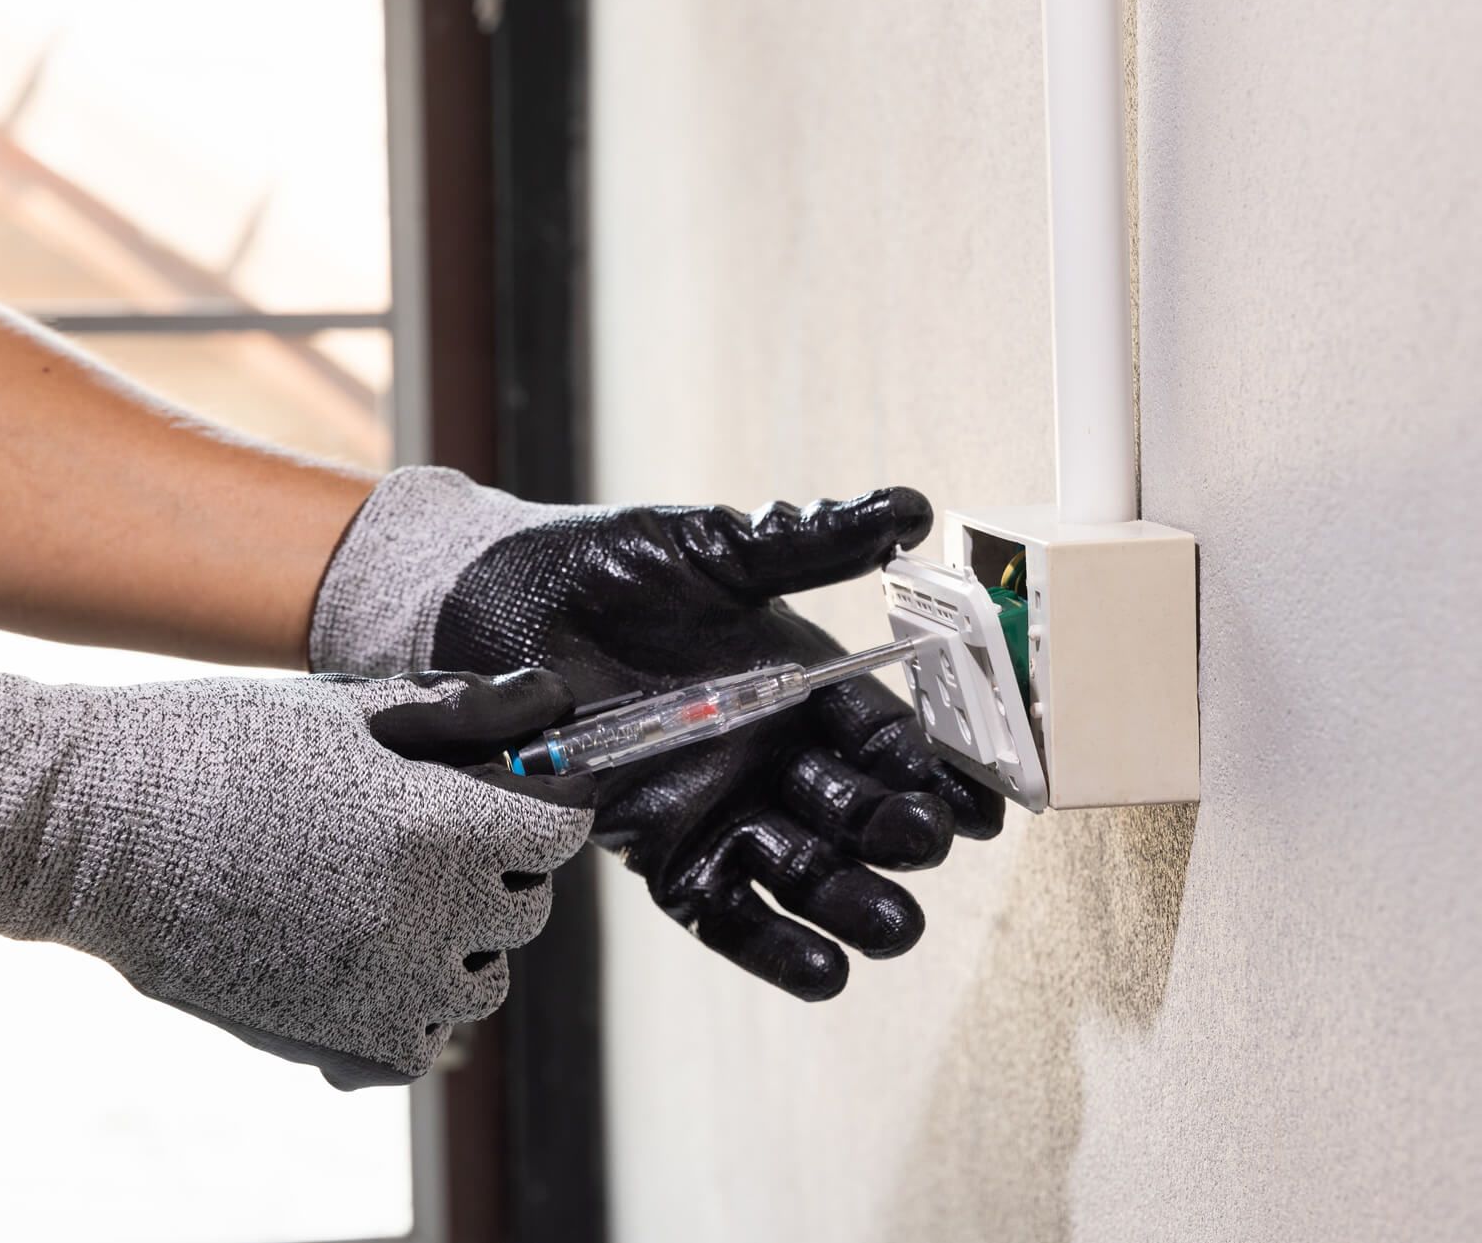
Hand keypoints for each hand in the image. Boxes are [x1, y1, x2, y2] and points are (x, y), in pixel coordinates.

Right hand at [0, 653, 592, 1088]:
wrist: (88, 827)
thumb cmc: (214, 749)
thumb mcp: (349, 710)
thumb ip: (465, 714)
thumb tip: (551, 697)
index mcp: (442, 828)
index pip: (562, 828)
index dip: (550, 800)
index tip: (525, 789)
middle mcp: (427, 917)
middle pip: (527, 904)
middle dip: (504, 865)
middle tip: (439, 833)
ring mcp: (382, 988)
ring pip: (481, 980)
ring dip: (461, 942)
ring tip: (391, 896)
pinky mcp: (332, 1038)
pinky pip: (419, 1044)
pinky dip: (409, 1011)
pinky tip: (363, 959)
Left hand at [310, 469, 1004, 999]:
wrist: (502, 606)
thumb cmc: (613, 566)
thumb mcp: (719, 549)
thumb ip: (811, 542)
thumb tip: (911, 508)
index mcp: (802, 687)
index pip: (885, 739)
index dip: (932, 771)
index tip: (979, 804)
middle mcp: (772, 755)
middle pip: (855, 811)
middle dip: (898, 833)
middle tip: (927, 845)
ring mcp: (720, 807)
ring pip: (804, 868)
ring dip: (853, 900)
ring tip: (895, 927)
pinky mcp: (662, 850)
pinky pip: (725, 910)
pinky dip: (773, 946)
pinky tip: (827, 974)